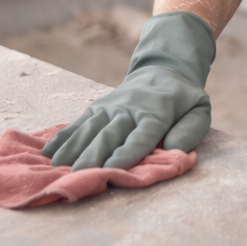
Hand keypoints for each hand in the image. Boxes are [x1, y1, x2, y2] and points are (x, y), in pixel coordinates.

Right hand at [41, 11, 214, 169]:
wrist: (162, 70)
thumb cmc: (183, 100)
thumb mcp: (199, 111)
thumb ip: (190, 130)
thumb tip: (176, 150)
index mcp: (156, 114)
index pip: (141, 136)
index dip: (127, 152)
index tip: (113, 167)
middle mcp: (129, 110)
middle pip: (109, 135)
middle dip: (94, 155)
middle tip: (79, 175)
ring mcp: (109, 108)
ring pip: (89, 130)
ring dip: (72, 149)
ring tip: (56, 167)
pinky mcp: (96, 108)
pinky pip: (77, 124)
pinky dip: (62, 138)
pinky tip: (47, 153)